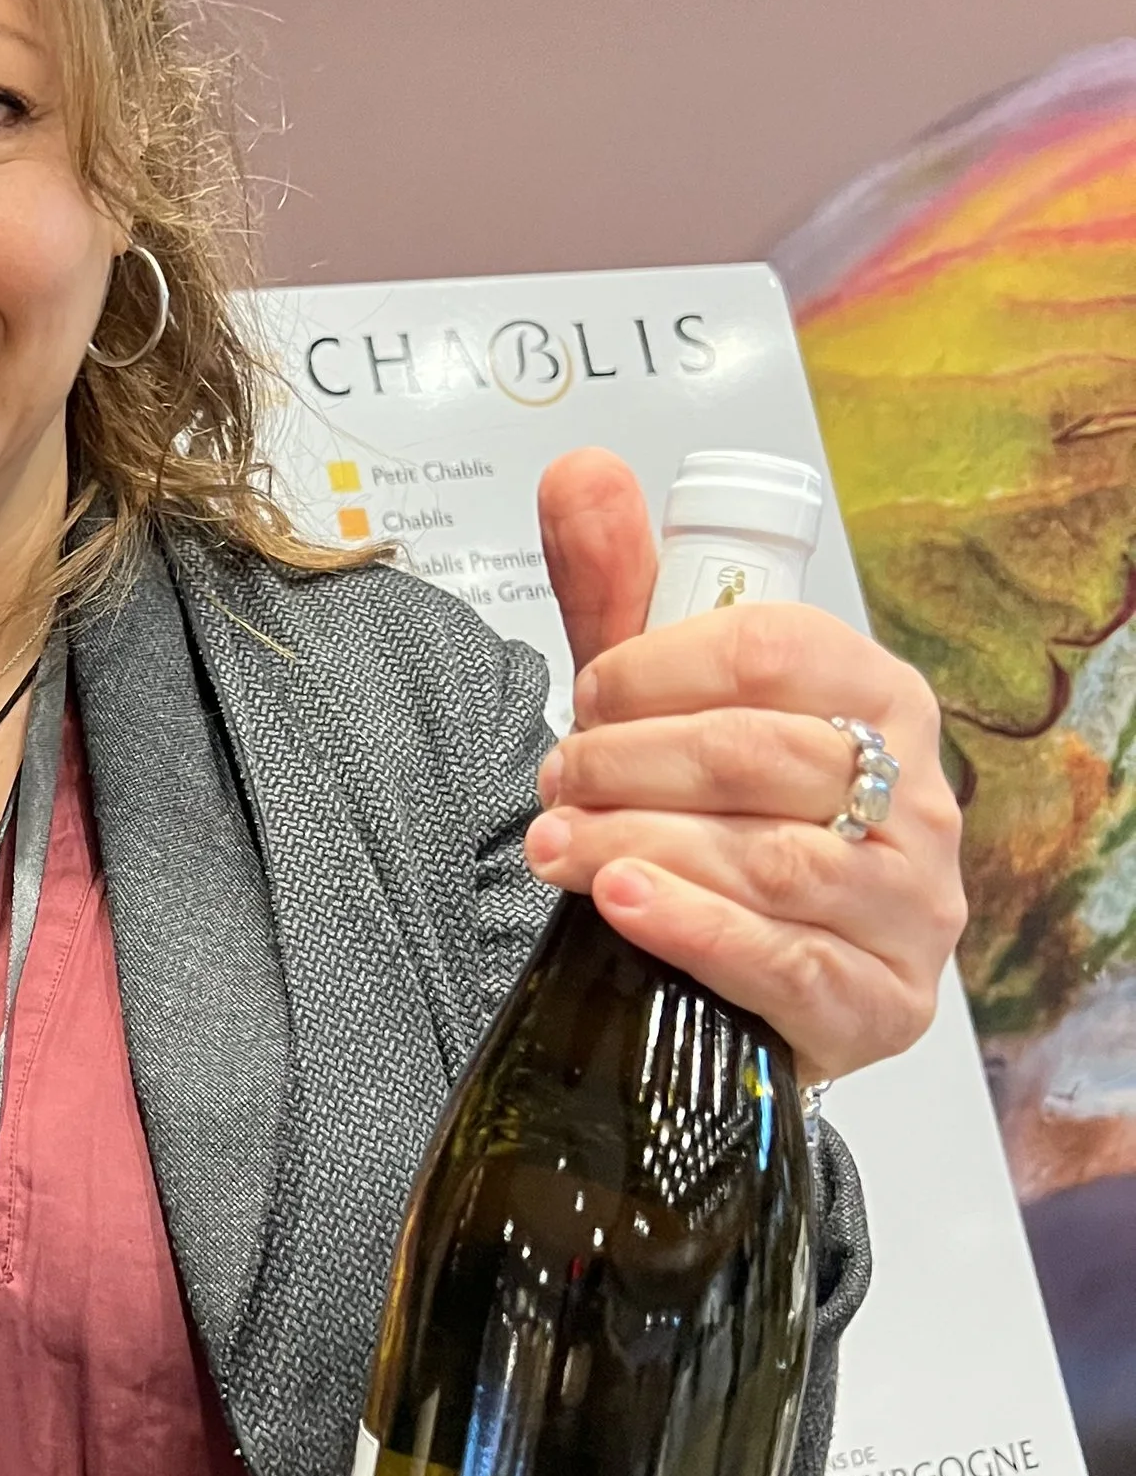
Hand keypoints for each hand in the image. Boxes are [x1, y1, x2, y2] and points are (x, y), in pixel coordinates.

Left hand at [525, 448, 966, 1079]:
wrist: (749, 979)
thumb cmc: (713, 822)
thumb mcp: (663, 704)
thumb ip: (623, 595)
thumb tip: (581, 471)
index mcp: (880, 700)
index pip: (773, 649)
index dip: (656, 667)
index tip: (585, 697)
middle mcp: (919, 800)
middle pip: (761, 755)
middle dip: (629, 764)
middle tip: (555, 781)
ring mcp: (911, 908)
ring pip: (769, 860)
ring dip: (639, 844)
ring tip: (557, 845)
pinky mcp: (881, 1005)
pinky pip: (788, 960)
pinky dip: (693, 928)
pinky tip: (623, 905)